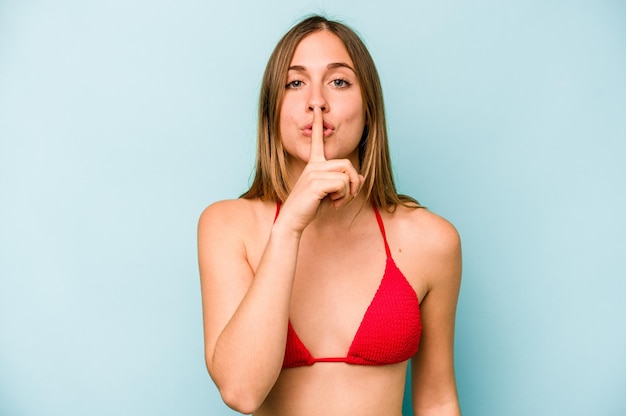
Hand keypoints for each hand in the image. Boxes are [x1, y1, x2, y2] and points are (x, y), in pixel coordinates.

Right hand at [277, 106, 363, 233]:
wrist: (293, 220)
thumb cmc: (310, 207)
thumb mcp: (330, 193)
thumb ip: (344, 183)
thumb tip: (361, 176)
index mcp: (313, 164)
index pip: (317, 141)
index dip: (318, 124)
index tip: (316, 109)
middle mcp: (313, 165)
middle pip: (347, 164)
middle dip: (354, 182)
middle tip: (347, 197)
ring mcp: (313, 173)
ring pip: (347, 174)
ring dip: (349, 191)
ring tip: (338, 201)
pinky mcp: (316, 183)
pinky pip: (342, 184)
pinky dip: (343, 196)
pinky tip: (334, 203)